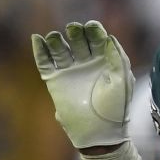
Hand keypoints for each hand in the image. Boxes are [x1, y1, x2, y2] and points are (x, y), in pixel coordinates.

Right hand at [33, 20, 135, 149]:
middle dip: (75, 33)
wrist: (99, 132)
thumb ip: (117, 58)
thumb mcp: (121, 80)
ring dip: (56, 40)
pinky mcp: (55, 81)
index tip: (91, 27)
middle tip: (73, 29)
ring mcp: (70, 72)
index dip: (94, 31)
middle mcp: (86, 63)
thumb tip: (110, 37)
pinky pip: (45, 62)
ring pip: (60, 49)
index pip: (97, 39)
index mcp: (104, 61)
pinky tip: (37, 39)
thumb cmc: (115, 107)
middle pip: (77, 41)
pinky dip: (40, 50)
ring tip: (55, 36)